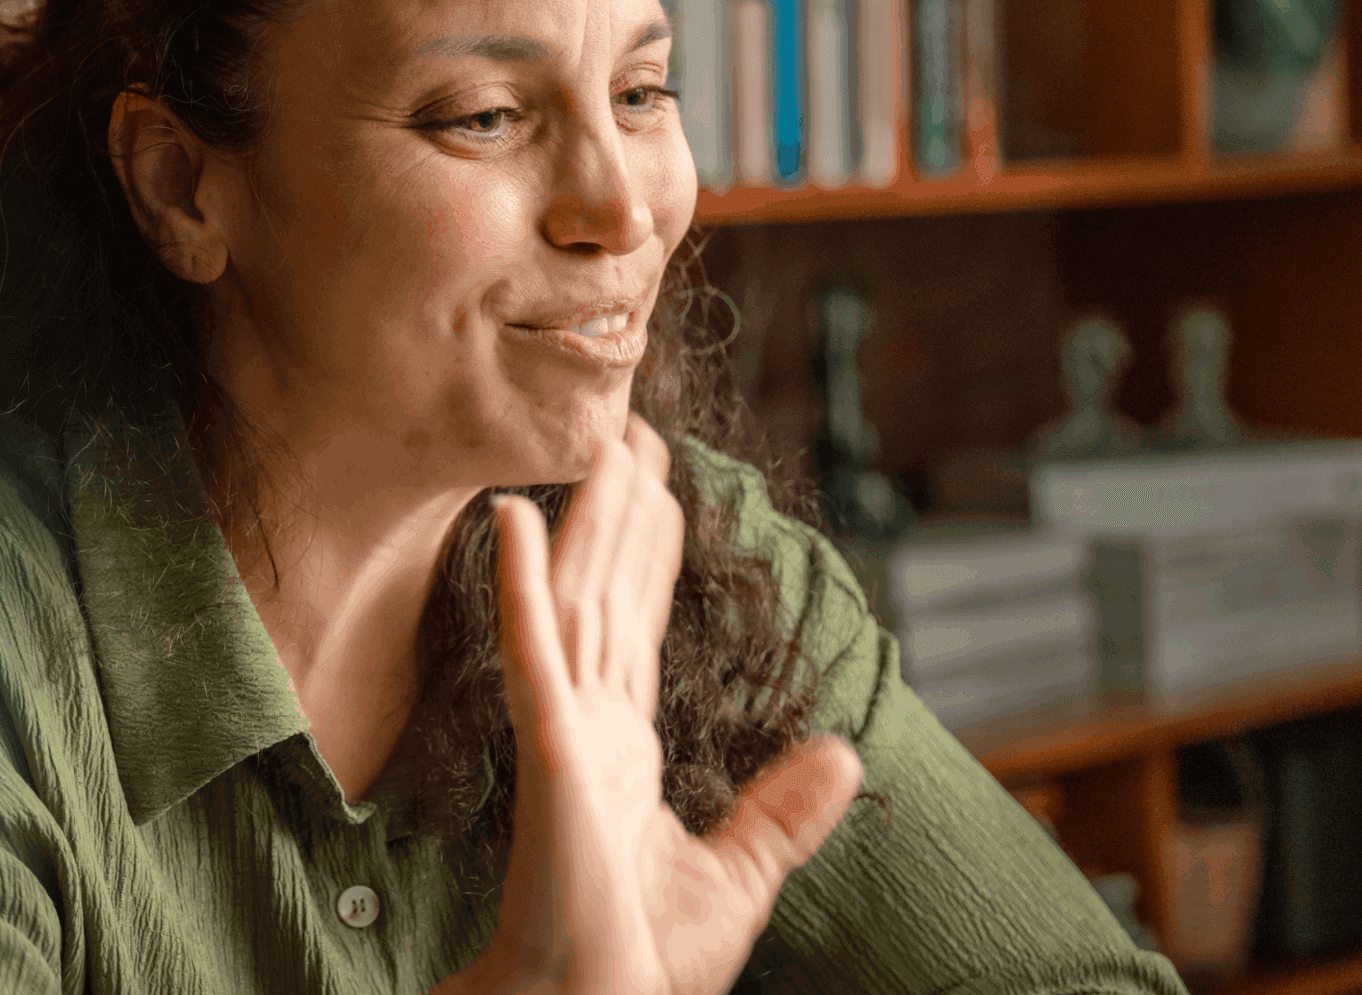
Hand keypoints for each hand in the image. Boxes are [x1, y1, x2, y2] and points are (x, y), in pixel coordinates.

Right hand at [469, 414, 864, 994]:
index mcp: (619, 749)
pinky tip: (518, 521)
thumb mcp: (738, 879)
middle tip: (626, 422)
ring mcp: (563, 733)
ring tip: (595, 435)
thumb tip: (843, 752)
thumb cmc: (636, 964)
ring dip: (584, 515)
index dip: (645, 548)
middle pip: (606, 591)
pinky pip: (535, 656)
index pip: (636, 623)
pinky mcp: (550, 753)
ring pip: (577, 598)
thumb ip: (781, 812)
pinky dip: (524, 586)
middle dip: (618, 507)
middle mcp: (585, 725)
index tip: (655, 480)